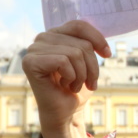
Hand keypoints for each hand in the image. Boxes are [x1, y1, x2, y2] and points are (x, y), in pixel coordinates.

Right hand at [22, 20, 110, 137]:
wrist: (66, 112)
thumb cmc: (77, 87)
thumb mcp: (88, 61)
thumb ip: (89, 43)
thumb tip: (100, 36)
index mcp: (56, 34)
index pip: (79, 25)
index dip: (97, 39)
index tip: (107, 55)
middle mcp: (42, 38)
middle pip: (82, 43)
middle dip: (92, 67)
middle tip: (87, 82)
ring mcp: (33, 50)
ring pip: (75, 53)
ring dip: (82, 75)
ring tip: (74, 84)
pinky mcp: (30, 62)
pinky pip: (63, 61)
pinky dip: (71, 77)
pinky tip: (64, 85)